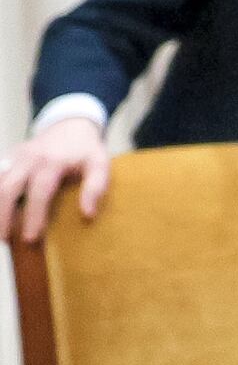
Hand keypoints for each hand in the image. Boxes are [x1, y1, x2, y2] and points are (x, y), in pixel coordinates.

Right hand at [3, 116, 108, 243]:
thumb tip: (87, 214)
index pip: (39, 193)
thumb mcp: (99, 164)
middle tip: (5, 240)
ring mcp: (14, 157)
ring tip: (0, 232)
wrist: (69, 125)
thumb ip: (96, 187)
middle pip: (7, 189)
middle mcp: (28, 159)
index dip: (34, 216)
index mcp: (52, 162)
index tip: (31, 238)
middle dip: (3, 216)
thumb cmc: (85, 149)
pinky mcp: (7, 158)